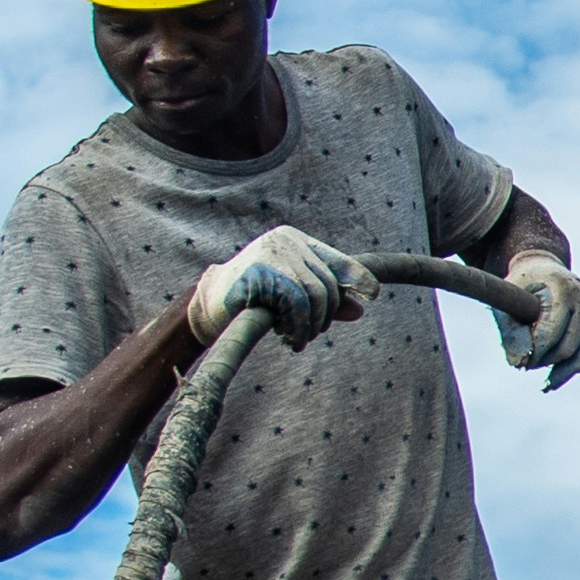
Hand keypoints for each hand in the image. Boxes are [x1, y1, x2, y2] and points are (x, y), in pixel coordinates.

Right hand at [192, 225, 377, 344]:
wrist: (206, 306)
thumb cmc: (252, 302)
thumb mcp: (293, 300)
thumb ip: (326, 302)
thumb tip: (362, 308)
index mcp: (295, 240)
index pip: (337, 259)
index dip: (357, 277)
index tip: (372, 294)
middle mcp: (286, 240)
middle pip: (327, 283)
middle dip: (324, 316)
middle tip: (307, 335)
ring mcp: (272, 253)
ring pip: (314, 295)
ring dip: (310, 325)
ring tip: (295, 339)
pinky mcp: (260, 271)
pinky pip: (295, 303)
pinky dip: (298, 326)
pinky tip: (289, 337)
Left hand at [496, 254, 579, 388]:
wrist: (543, 268)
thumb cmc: (522, 289)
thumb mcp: (507, 305)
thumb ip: (511, 334)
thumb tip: (522, 365)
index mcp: (562, 289)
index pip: (552, 335)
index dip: (537, 355)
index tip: (525, 363)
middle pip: (570, 349)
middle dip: (549, 364)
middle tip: (533, 366)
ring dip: (567, 371)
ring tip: (550, 380)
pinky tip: (567, 367)